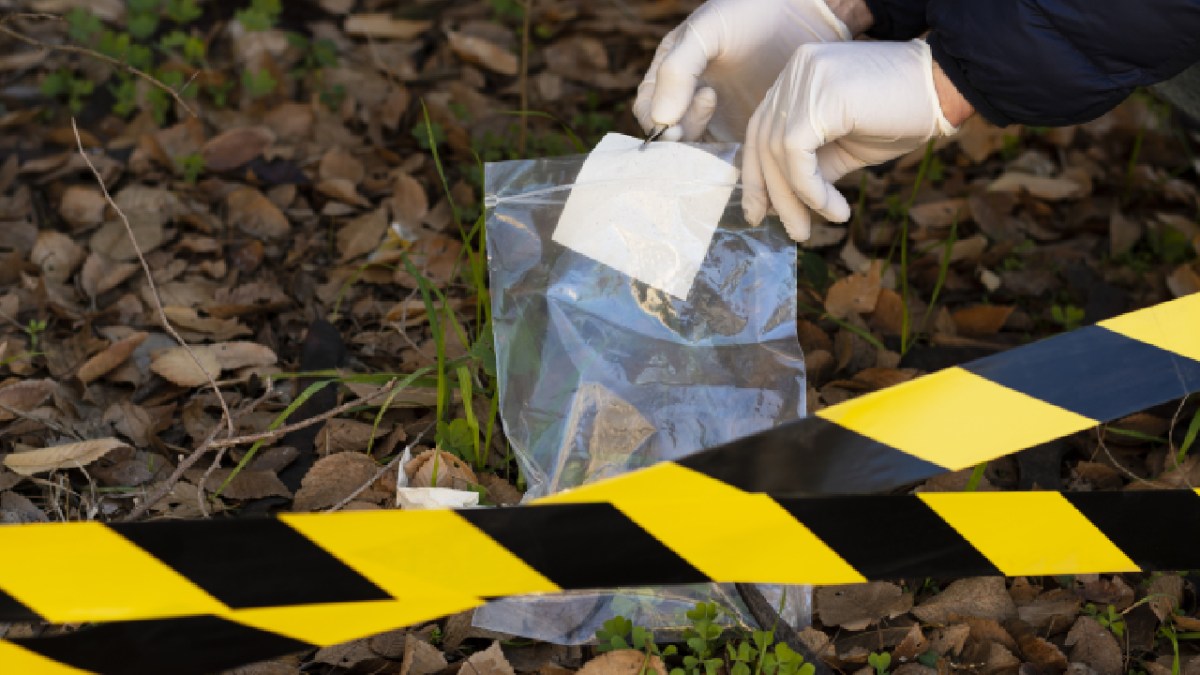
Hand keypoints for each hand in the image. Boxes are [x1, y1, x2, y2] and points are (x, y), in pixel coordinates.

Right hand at [632, 0, 856, 142]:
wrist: (804, 16)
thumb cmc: (751, 14)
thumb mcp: (708, 30)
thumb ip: (678, 70)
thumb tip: (660, 119)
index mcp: (670, 74)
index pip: (647, 110)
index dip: (657, 120)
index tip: (681, 113)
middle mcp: (687, 101)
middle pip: (667, 137)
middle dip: (680, 133)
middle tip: (709, 103)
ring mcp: (715, 120)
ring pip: (693, 151)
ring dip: (702, 145)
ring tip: (726, 105)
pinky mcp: (740, 134)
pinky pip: (723, 158)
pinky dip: (725, 156)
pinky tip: (742, 132)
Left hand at [742, 39, 958, 241]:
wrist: (946, 88)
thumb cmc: (900, 115)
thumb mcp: (844, 147)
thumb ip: (810, 165)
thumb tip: (781, 202)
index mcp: (796, 76)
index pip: (761, 129)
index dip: (757, 174)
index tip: (761, 212)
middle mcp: (795, 71)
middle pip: (764, 141)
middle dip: (772, 193)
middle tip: (792, 232)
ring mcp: (805, 79)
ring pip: (777, 151)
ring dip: (794, 199)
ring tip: (813, 227)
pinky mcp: (821, 97)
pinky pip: (797, 154)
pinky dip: (810, 190)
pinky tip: (834, 209)